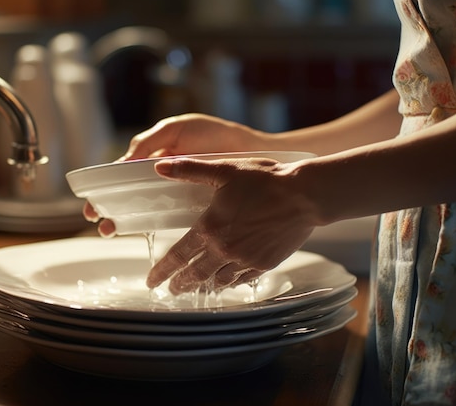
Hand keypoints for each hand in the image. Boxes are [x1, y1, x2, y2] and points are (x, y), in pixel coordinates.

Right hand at [84, 113, 267, 236]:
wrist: (249, 148)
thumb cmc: (213, 134)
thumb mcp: (176, 130)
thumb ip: (150, 142)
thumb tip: (124, 162)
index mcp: (155, 159)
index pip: (122, 177)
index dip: (105, 191)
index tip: (93, 206)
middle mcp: (162, 180)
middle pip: (129, 198)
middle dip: (111, 211)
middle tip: (101, 224)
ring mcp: (176, 195)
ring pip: (145, 211)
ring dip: (127, 221)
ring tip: (114, 230)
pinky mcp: (193, 206)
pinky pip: (169, 217)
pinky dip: (155, 224)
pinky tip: (144, 231)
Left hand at [146, 156, 317, 294]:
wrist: (304, 195)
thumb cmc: (265, 180)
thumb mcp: (224, 169)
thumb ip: (189, 170)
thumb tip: (159, 166)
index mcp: (210, 228)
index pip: (178, 255)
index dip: (162, 270)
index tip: (152, 281)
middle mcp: (224, 249)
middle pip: (195, 274)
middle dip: (180, 284)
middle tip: (171, 290)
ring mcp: (245, 259)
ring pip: (218, 280)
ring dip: (204, 285)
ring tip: (196, 288)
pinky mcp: (264, 263)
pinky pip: (241, 279)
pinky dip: (230, 283)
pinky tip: (226, 282)